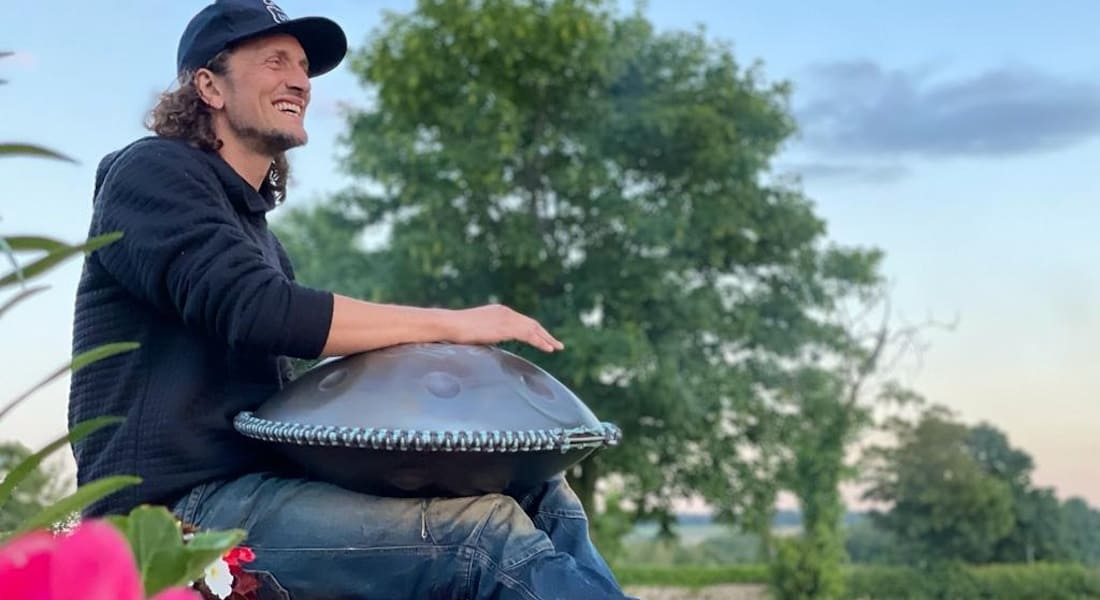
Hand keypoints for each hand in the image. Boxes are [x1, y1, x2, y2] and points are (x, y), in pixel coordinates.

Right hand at [444, 304, 563, 352]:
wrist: (449, 325)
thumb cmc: (456, 330)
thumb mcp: (476, 331)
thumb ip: (487, 334)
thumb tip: (488, 341)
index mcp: (499, 311)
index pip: (522, 321)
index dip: (535, 330)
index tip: (544, 339)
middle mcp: (505, 312)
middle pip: (531, 323)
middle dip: (545, 334)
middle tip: (557, 344)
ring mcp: (506, 318)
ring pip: (533, 329)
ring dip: (547, 339)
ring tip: (557, 347)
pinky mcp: (505, 327)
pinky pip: (528, 335)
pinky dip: (540, 341)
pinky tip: (548, 348)